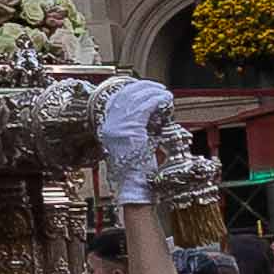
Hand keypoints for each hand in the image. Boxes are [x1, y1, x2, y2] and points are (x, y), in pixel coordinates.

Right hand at [97, 77, 176, 205]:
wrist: (135, 186)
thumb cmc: (137, 169)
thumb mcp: (134, 142)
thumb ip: (138, 126)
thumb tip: (151, 110)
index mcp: (108, 127)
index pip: (117, 99)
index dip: (132, 89)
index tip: (146, 86)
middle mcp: (110, 124)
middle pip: (125, 95)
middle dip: (144, 88)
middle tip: (158, 88)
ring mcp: (119, 126)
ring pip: (136, 99)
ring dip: (153, 93)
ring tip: (165, 94)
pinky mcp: (131, 129)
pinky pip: (145, 107)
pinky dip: (157, 100)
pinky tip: (165, 100)